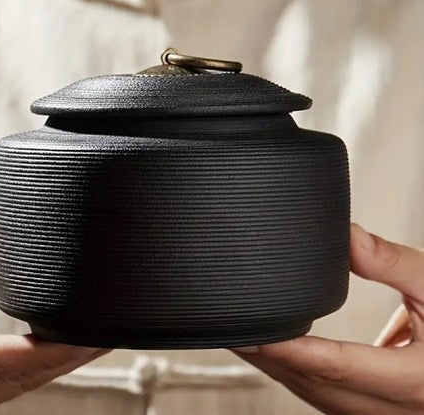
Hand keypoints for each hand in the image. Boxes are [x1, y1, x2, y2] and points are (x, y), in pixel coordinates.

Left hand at [232, 224, 423, 414]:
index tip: (247, 331)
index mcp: (413, 381)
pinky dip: (298, 373)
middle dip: (266, 357)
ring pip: (314, 394)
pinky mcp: (377, 411)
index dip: (285, 348)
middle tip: (227, 326)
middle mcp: (393, 409)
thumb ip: (396, 265)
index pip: (333, 365)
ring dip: (277, 367)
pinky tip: (280, 352)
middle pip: (312, 383)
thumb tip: (347, 236)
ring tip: (244, 335)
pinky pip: (326, 396)